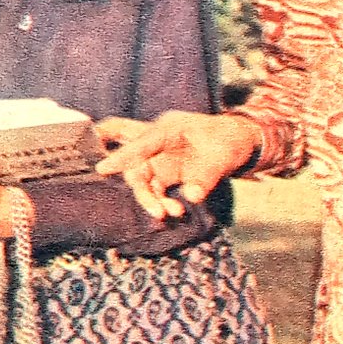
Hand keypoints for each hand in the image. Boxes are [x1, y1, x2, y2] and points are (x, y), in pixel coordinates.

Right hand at [95, 112, 262, 218]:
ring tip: (168, 214)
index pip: (141, 142)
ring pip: (142, 178)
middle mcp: (157, 143)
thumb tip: (192, 196)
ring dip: (150, 198)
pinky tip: (176, 211)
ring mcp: (160, 159)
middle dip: (132, 180)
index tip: (103, 168)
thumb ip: (205, 176)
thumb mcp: (221, 155)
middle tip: (136, 195)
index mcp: (168, 129)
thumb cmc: (227, 140)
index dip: (122, 154)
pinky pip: (156, 189)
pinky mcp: (166, 174)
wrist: (238, 142)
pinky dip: (162, 202)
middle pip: (133, 159)